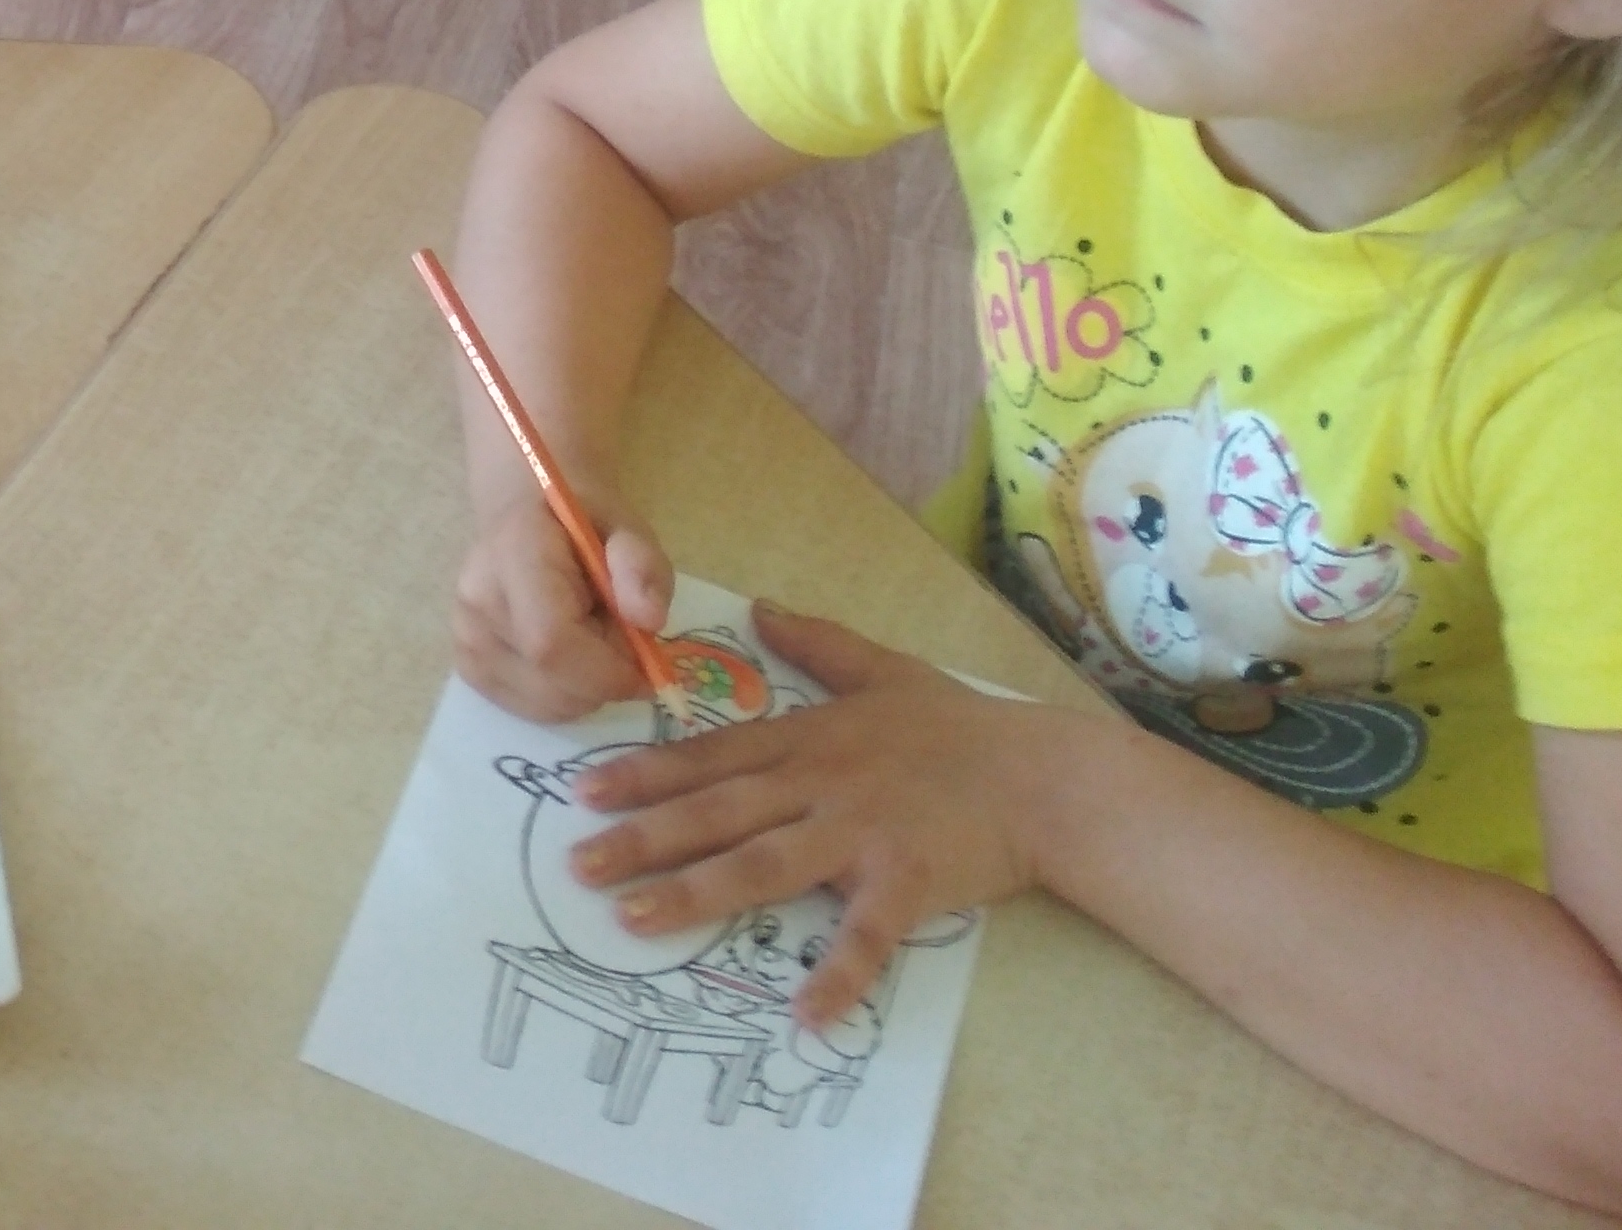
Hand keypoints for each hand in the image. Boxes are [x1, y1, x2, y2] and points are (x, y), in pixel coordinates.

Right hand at [454, 487, 676, 725]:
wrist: (524, 511)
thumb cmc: (581, 520)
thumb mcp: (627, 528)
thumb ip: (641, 567)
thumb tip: (648, 620)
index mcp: (513, 553)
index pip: (551, 640)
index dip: (606, 671)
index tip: (647, 667)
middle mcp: (477, 598)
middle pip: (548, 681)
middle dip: (604, 681)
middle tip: (621, 643)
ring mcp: (466, 634)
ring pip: (543, 703)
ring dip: (587, 690)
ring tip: (591, 642)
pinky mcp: (467, 662)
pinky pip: (528, 708)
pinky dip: (565, 698)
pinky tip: (569, 659)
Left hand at [561, 604, 1046, 1023]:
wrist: (1044, 776)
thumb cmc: (962, 725)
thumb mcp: (882, 667)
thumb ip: (815, 641)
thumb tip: (758, 605)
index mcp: (806, 739)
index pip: (708, 758)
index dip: (645, 775)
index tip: (584, 792)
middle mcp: (817, 784)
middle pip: (715, 813)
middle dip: (641, 837)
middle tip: (577, 864)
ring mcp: (858, 833)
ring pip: (760, 865)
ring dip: (694, 894)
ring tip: (634, 921)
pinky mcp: (905, 881)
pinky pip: (864, 936)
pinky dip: (837, 975)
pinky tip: (803, 1016)